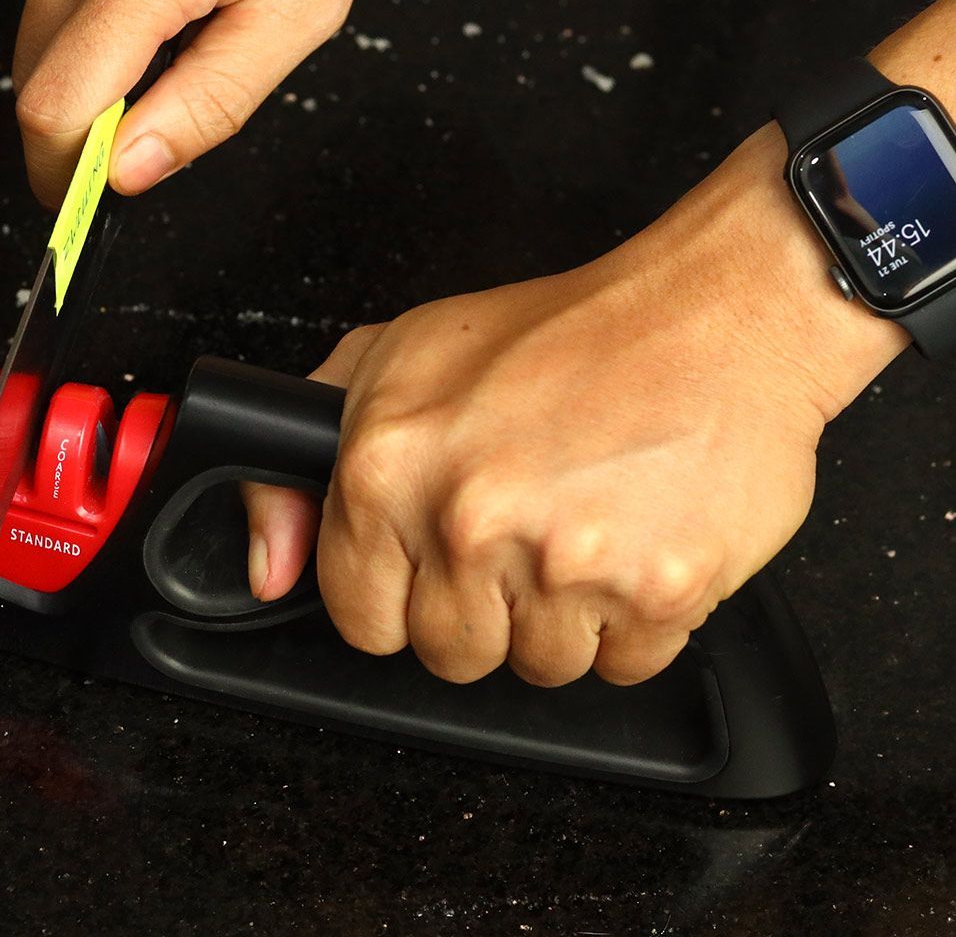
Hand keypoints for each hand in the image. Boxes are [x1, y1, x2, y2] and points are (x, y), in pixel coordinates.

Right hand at [12, 0, 376, 207]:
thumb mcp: (300, 11)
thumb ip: (213, 102)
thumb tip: (130, 172)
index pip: (56, 106)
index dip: (64, 173)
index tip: (87, 201)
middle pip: (35, 79)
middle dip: (86, 123)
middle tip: (162, 116)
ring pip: (40, 39)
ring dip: (93, 70)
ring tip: (177, 37)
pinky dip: (95, 24)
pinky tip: (160, 0)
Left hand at [244, 125, 908, 686]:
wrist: (715, 314)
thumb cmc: (561, 334)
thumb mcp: (392, 362)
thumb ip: (299, 466)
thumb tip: (266, 569)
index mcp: (390, 468)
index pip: (360, 616)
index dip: (399, 595)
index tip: (434, 565)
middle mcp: (469, 520)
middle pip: (449, 653)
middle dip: (482, 609)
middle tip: (522, 535)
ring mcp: (564, 562)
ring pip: (538, 666)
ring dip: (562, 617)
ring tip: (582, 528)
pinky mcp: (658, 591)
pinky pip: (625, 666)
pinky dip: (633, 623)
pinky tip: (631, 544)